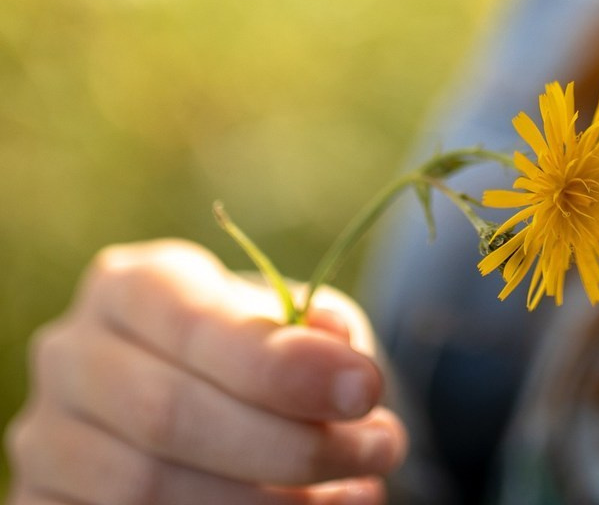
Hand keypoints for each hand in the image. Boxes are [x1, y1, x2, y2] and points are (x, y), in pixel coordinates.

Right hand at [5, 239, 407, 503]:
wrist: (195, 389)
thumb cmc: (248, 345)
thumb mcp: (288, 316)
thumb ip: (315, 326)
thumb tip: (338, 343)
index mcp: (129, 284)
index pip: (197, 325)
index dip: (283, 365)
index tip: (368, 388)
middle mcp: (72, 357)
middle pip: (171, 416)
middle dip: (292, 444)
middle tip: (383, 449)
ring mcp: (46, 441)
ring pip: (147, 492)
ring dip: (270, 503)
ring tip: (360, 491)